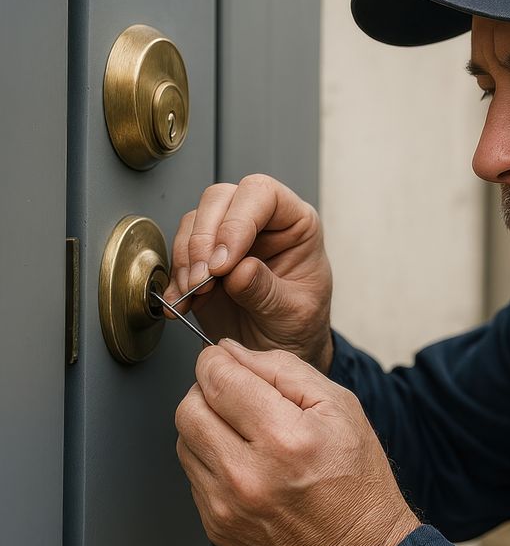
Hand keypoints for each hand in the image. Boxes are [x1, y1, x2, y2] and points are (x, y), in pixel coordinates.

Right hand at [164, 174, 333, 371]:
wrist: (279, 351)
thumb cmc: (299, 326)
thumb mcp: (294, 314)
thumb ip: (267, 291)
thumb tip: (239, 270)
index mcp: (296, 224)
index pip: (263, 194)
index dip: (238, 222)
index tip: (224, 263)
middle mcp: (262, 222)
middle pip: (220, 199)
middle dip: (204, 239)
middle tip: (204, 279)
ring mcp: (230, 237)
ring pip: (194, 222)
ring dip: (187, 258)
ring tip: (195, 292)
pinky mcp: (205, 259)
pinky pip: (179, 252)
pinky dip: (174, 278)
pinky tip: (181, 301)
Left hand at [175, 341, 419, 545]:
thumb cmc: (357, 481)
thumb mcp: (340, 406)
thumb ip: (282, 369)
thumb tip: (232, 352)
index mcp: (284, 438)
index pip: (219, 379)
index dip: (217, 359)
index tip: (225, 358)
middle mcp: (248, 476)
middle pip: (188, 408)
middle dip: (207, 389)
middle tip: (235, 393)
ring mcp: (227, 507)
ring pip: (184, 441)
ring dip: (207, 425)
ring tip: (247, 432)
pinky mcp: (216, 528)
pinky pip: (193, 476)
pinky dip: (213, 460)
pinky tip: (247, 464)